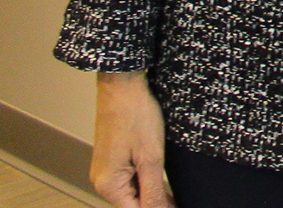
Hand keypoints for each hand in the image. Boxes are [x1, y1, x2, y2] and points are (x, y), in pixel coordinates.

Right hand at [91, 72, 170, 207]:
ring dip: (152, 196)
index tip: (178, 206)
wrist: (122, 86)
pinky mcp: (113, 162)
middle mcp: (103, 182)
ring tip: (175, 196)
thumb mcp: (151, 157)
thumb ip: (154, 192)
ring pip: (132, 194)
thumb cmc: (135, 115)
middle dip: (156, 206)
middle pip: (132, 206)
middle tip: (180, 201)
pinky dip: (146, 183)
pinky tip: (162, 181)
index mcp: (109, 186)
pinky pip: (130, 181)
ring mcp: (106, 172)